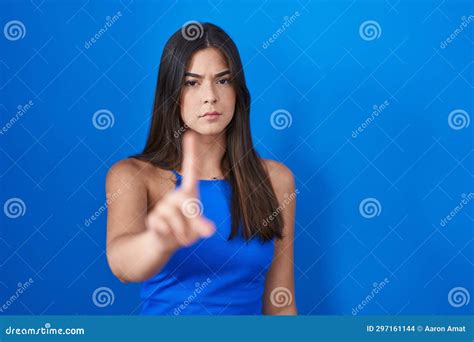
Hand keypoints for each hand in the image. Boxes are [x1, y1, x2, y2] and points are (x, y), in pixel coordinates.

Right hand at [146, 130, 215, 250]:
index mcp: (188, 194)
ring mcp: (162, 206)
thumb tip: (210, 230)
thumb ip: (203, 226)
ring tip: (180, 236)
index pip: (191, 170)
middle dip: (192, 219)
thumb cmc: (184, 231)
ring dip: (182, 232)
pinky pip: (164, 225)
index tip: (190, 133)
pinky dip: (169, 235)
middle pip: (186, 201)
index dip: (190, 152)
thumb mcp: (197, 229)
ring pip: (175, 216)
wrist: (163, 244)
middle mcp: (174, 196)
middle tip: (191, 234)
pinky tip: (166, 235)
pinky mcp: (153, 218)